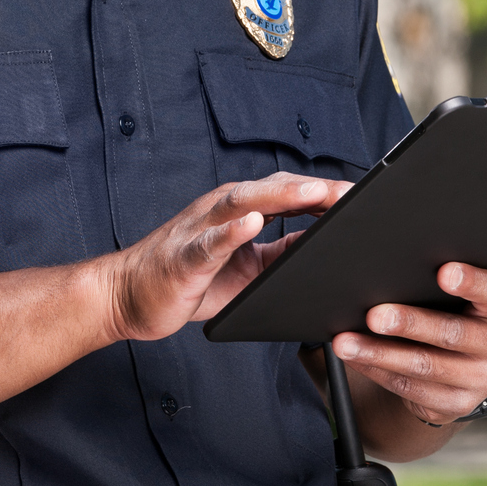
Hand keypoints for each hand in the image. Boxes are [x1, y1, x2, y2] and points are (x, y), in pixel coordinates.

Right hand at [98, 173, 346, 341]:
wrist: (126, 297)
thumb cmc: (188, 281)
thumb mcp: (249, 268)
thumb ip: (282, 251)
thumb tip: (322, 242)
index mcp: (239, 211)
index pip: (288, 193)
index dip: (324, 192)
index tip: (360, 194)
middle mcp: (220, 211)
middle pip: (272, 189)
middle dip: (312, 188)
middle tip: (349, 190)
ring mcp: (200, 229)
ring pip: (243, 203)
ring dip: (280, 196)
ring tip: (313, 192)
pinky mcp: (184, 256)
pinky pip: (209, 241)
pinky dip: (232, 231)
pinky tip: (252, 223)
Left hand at [331, 262, 486, 425]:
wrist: (470, 366)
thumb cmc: (457, 311)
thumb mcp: (465, 293)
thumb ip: (439, 276)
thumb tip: (383, 258)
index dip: (472, 283)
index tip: (445, 272)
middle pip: (453, 334)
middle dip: (410, 323)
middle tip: (376, 315)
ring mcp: (480, 381)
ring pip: (424, 366)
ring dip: (379, 353)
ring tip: (345, 341)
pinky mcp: (455, 405)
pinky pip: (409, 388)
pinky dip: (376, 370)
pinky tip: (355, 358)